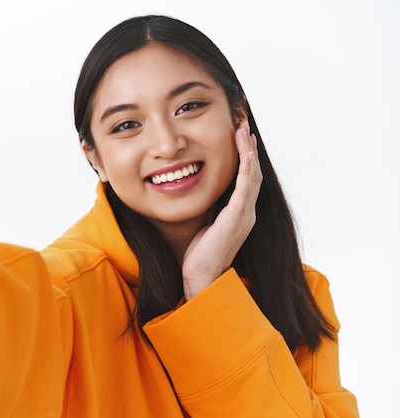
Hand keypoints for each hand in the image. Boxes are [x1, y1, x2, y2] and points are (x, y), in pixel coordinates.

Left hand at [181, 120, 261, 298]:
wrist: (202, 278)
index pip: (247, 178)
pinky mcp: (237, 221)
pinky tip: (246, 155)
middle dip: (249, 148)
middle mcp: (247, 212)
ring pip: (253, 178)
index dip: (246, 156)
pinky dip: (247, 172)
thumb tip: (203, 189)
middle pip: (254, 173)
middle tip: (244, 125)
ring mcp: (245, 217)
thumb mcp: (207, 224)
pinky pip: (245, 191)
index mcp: (241, 213)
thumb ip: (211, 207)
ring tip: (244, 132)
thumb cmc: (201, 254)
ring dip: (249, 153)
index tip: (241, 136)